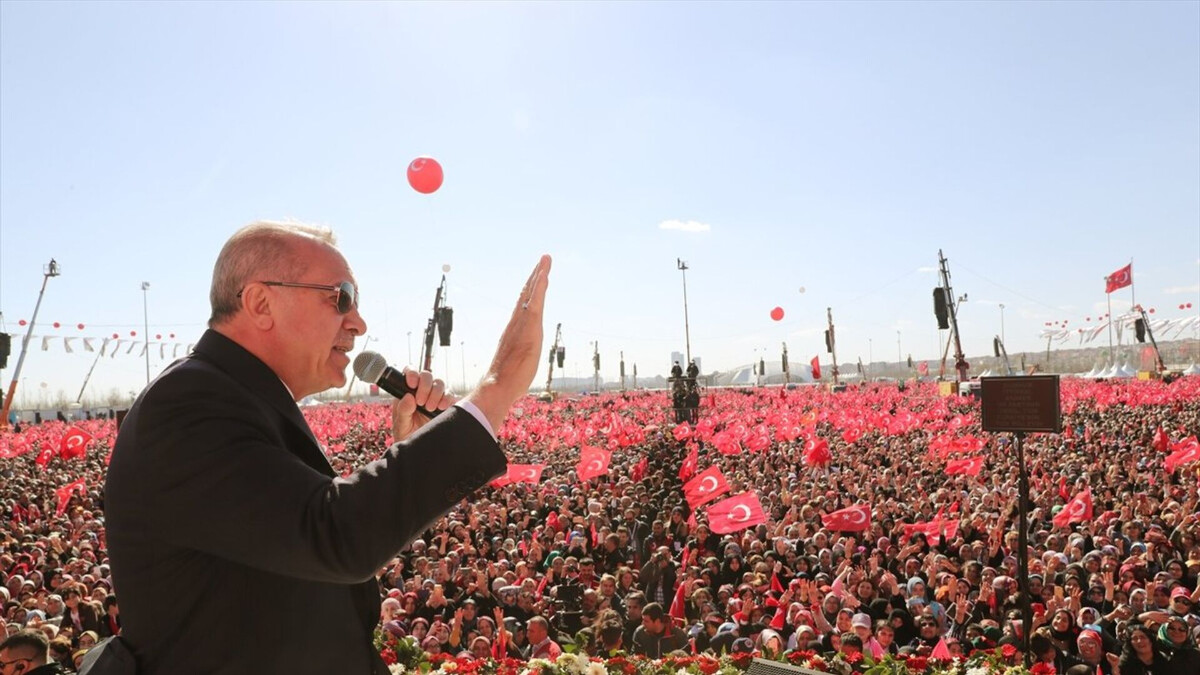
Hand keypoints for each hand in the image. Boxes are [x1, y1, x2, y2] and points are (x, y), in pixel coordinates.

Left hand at [390, 368, 454, 439]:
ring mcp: (435, 397)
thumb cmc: (407, 435)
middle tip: (420, 402)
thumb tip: (409, 397)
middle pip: (426, 375)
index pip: (409, 373)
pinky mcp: (446, 404)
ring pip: (439, 383)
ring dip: (435, 393)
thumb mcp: (400, 425)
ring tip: (429, 408)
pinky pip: (450, 395)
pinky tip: (440, 408)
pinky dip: (446, 399)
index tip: (411, 383)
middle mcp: (422, 391)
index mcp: (407, 392)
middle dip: (424, 385)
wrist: (420, 451)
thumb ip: (402, 411)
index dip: (411, 373)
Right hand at [464, 255, 551, 430]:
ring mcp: (522, 323)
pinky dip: (540, 285)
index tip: (534, 280)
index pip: (522, 307)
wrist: (498, 386)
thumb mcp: (513, 368)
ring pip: (531, 293)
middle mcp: (516, 323)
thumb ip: (514, 363)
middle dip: (534, 277)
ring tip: (545, 260)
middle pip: (526, 294)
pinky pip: (536, 300)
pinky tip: (545, 273)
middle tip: (542, 261)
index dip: (528, 292)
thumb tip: (508, 373)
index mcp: (513, 331)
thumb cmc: (505, 382)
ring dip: (539, 274)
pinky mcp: (530, 326)